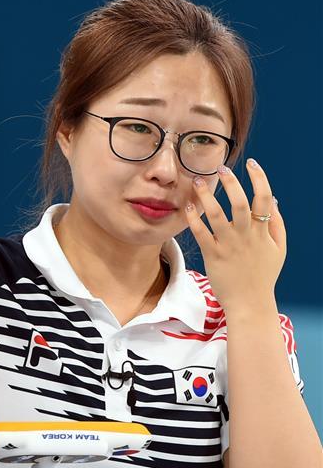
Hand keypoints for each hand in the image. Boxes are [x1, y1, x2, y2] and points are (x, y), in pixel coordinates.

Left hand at [185, 160, 285, 314]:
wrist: (250, 303)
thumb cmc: (264, 275)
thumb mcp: (279, 248)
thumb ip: (277, 223)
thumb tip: (273, 199)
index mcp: (263, 231)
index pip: (264, 197)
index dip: (259, 177)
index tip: (251, 164)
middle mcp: (246, 235)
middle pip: (239, 202)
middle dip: (230, 182)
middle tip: (220, 168)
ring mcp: (229, 245)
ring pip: (217, 215)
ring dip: (206, 196)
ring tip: (196, 182)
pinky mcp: (213, 256)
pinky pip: (201, 233)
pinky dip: (193, 219)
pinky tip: (187, 207)